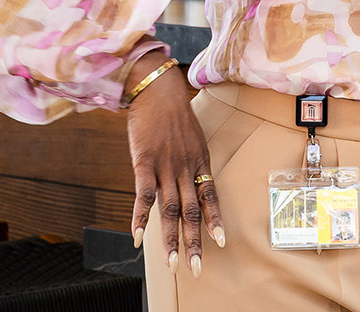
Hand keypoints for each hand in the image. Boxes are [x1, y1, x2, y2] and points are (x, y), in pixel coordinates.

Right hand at [124, 51, 224, 277]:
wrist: (158, 91)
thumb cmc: (175, 117)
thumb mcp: (192, 141)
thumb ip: (191, 165)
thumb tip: (192, 186)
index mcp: (201, 163)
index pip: (211, 197)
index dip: (216, 221)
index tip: (222, 242)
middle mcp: (187, 168)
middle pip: (192, 211)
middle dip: (194, 242)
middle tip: (196, 268)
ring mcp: (166, 166)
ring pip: (170, 209)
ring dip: (170, 239)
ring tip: (172, 264)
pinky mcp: (144, 163)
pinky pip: (144, 194)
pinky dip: (140, 217)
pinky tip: (137, 238)